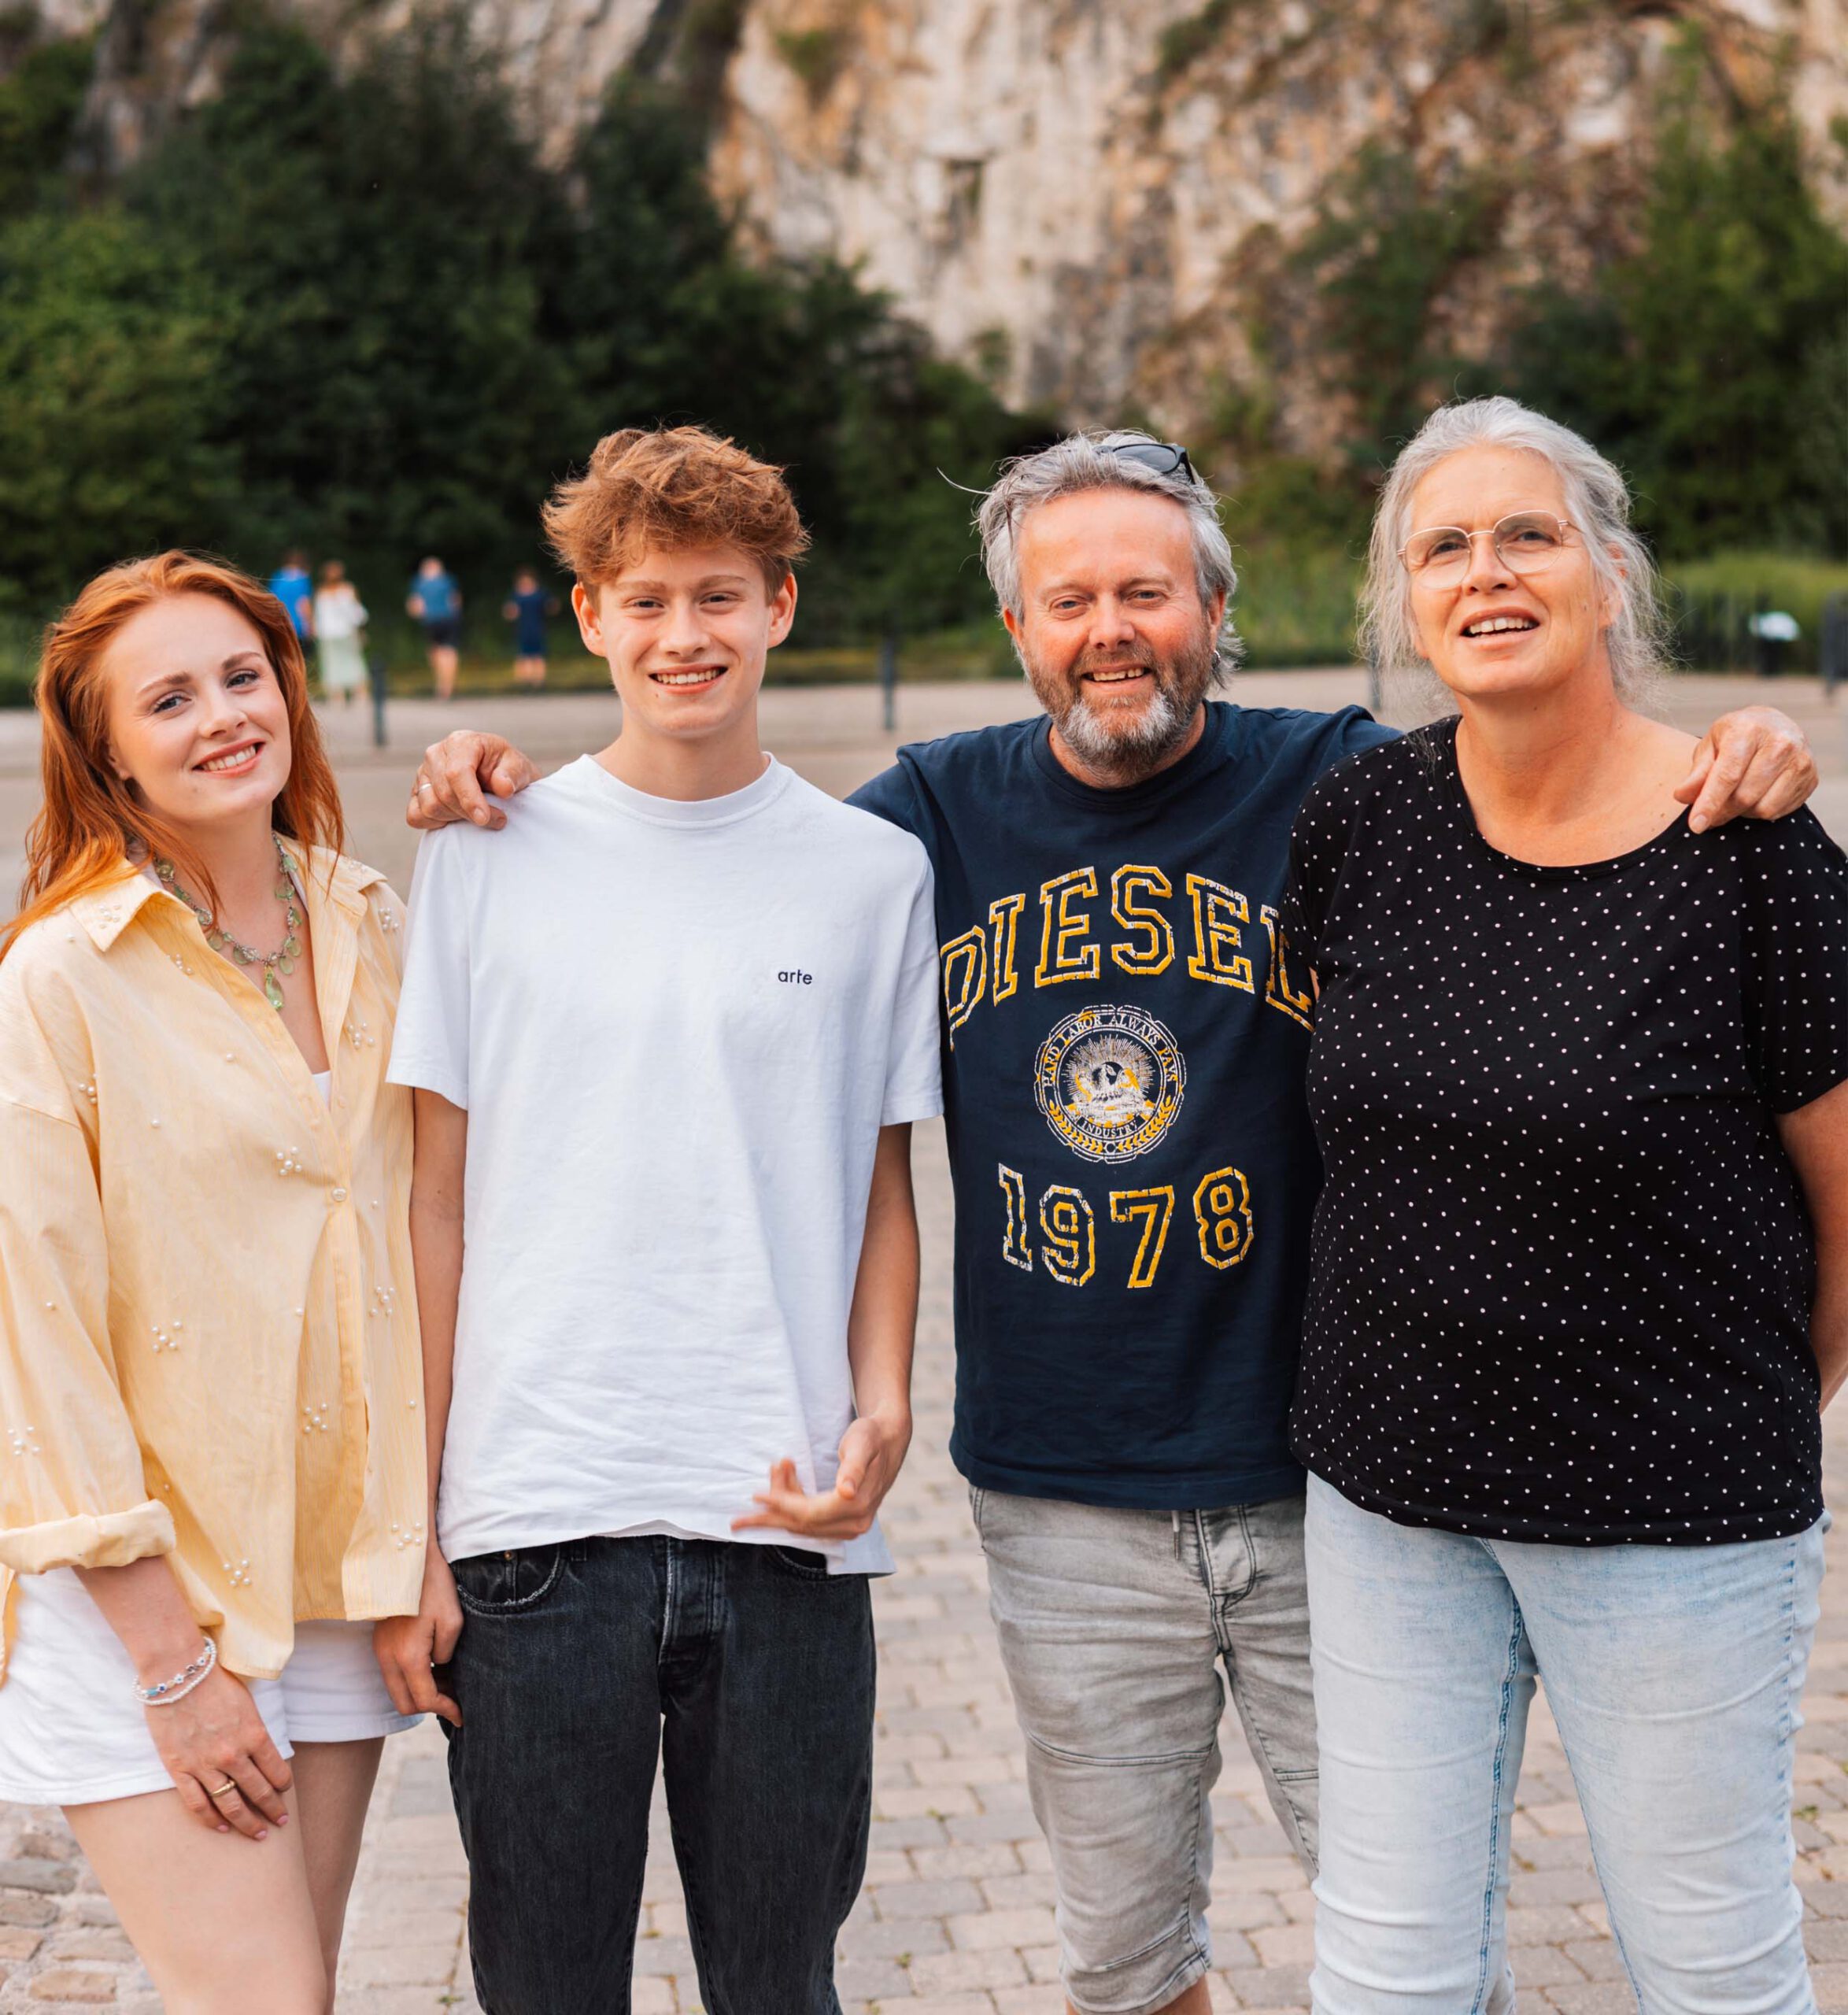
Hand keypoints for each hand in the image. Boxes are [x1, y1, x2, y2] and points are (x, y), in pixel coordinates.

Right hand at [145, 1665, 292, 1840]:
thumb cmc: (215, 1681)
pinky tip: (221, 1828)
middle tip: (280, 1823)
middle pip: (258, 1792)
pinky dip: (210, 1819)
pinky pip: (197, 1803)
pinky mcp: (180, 1770)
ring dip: (246, 1822)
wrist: (177, 1673)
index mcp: (255, 1734)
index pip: (277, 1771)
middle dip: (272, 1810)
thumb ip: (256, 1729)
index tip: (286, 1794)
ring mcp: (205, 1765)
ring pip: (230, 1804)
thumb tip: (264, 1750)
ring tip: (256, 1834)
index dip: (284, 1786)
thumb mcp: (248, 1702)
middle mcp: (233, 1754)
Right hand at [374, 1552, 463, 1726]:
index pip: (425, 1700)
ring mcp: (380, 1651)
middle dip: (430, 1707)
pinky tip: (433, 1664)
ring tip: (447, 1679)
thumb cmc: (433, 1587)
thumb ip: (447, 1654)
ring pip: (397, 1690)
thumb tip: (439, 1667)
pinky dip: (411, 1678)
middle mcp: (388, 1659)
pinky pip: (393, 1673)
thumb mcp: (452, 1621)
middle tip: (455, 1698)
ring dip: (420, 1692)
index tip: (463, 1714)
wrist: (405, 1560)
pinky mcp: (379, 1642)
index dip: (446, 1710)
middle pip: (405, 1704)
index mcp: (408, 1657)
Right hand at [407, 732, 537, 830]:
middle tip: (497, 819)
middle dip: (469, 813)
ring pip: (430, 807)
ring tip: (478, 815)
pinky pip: (416, 816)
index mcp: (461, 742)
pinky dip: (436, 823)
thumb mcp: (519, 768)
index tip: (484, 818)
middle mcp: (436, 754)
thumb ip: (512, 775)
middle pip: (443, 793)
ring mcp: (423, 774)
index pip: (456, 772)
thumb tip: (502, 787)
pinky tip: (457, 818)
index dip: (470, 798)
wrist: (498, 778)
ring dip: (456, 818)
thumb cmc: (507, 771)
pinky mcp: (417, 792)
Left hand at [732, 1411, 911, 1543]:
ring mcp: (850, 1526)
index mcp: (857, 1505)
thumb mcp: (861, 1444)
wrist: (888, 1438)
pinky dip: (792, 1506)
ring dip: (781, 1505)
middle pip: (803, 1525)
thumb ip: (853, 1469)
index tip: (756, 1496)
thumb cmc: (871, 1436)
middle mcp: (855, 1522)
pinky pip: (811, 1521)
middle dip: (773, 1512)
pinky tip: (785, 1484)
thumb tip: (846, 1493)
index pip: (809, 1514)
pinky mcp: (844, 1522)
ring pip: (804, 1525)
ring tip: (774, 1471)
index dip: (782, 1505)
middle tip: (742, 1512)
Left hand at [1674, 707, 1815, 831]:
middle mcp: (1780, 743)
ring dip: (1742, 812)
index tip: (1696, 825)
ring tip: (1736, 796)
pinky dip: (1761, 812)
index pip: (1727, 775)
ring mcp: (1800, 760)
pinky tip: (1757, 795)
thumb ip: (1697, 773)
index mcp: (1748, 730)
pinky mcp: (1811, 777)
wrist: (1775, 725)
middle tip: (1710, 813)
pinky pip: (1779, 811)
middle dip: (1722, 811)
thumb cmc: (1736, 736)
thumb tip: (1682, 797)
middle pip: (1744, 796)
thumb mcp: (1711, 745)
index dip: (1710, 803)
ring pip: (1763, 808)